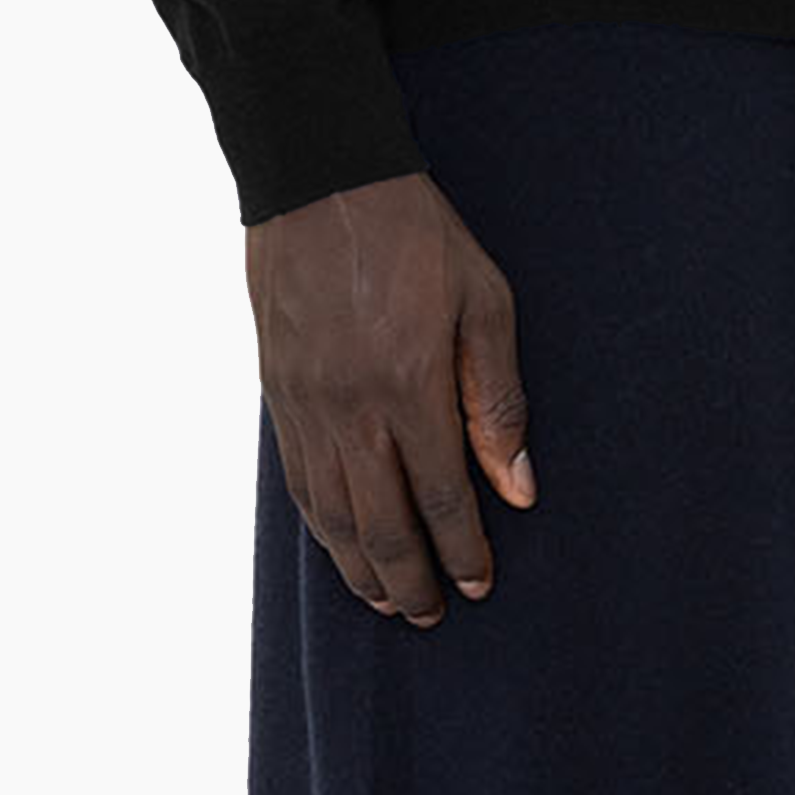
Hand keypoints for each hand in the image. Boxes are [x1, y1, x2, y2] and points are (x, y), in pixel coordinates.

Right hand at [245, 167, 535, 621]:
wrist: (320, 179)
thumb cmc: (416, 234)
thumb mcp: (486, 302)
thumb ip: (498, 402)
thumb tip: (518, 489)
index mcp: (410, 387)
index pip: (441, 500)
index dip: (462, 552)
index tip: (478, 587)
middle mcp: (350, 409)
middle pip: (381, 525)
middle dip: (411, 580)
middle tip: (430, 615)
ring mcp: (305, 405)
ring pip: (331, 515)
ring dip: (360, 568)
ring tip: (387, 599)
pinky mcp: (276, 393)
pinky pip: (298, 482)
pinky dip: (321, 526)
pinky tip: (340, 545)